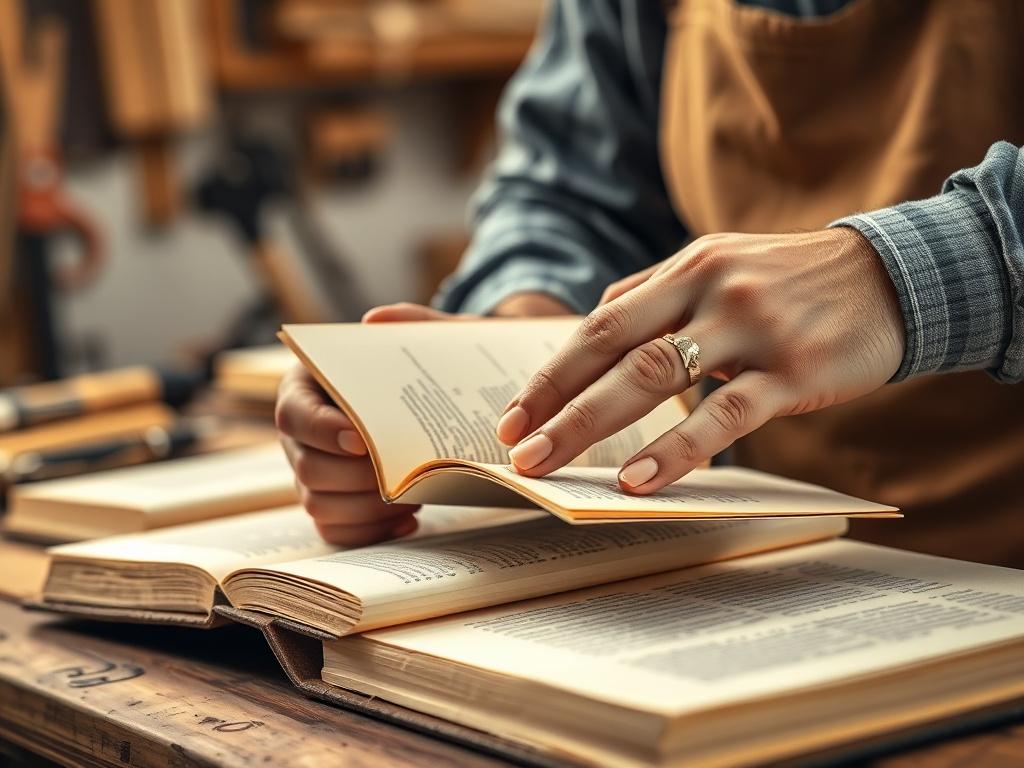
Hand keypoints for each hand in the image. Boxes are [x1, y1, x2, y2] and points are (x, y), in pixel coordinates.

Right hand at [279, 294, 571, 544]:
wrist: (433, 396)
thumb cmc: (420, 367)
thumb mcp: (424, 338)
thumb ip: (407, 322)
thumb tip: (375, 320)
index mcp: (305, 389)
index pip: (292, 414)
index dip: (322, 431)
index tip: (361, 439)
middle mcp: (299, 436)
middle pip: (307, 469)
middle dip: (358, 478)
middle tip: (403, 474)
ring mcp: (312, 475)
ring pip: (321, 506)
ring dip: (369, 508)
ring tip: (413, 496)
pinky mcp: (333, 506)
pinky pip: (338, 533)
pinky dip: (373, 532)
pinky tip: (410, 520)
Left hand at [495, 229, 904, 492]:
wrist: (891, 277)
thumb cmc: (791, 281)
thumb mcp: (721, 267)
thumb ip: (657, 297)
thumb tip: (592, 330)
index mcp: (686, 267)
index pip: (600, 323)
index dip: (551, 371)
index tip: (512, 414)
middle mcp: (711, 289)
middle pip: (614, 349)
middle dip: (555, 402)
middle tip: (514, 447)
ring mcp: (752, 328)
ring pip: (656, 377)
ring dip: (593, 423)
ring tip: (551, 464)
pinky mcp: (793, 369)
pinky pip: (724, 414)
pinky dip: (677, 448)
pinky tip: (641, 478)